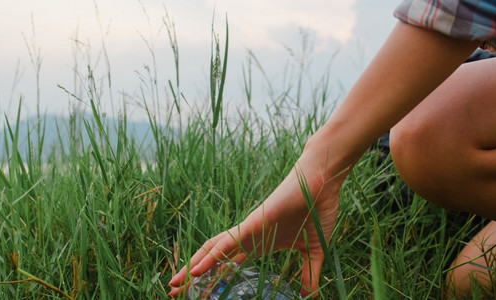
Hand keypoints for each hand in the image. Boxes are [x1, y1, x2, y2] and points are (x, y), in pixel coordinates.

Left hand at [168, 133, 350, 297]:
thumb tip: (309, 296)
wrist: (322, 183)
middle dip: (194, 276)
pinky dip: (210, 256)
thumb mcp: (313, 252)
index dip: (212, 279)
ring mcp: (248, 229)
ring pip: (213, 250)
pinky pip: (226, 242)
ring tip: (174, 284)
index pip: (228, 266)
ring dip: (193, 267)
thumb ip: (309, 274)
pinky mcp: (253, 222)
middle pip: (214, 260)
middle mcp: (248, 238)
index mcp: (259, 245)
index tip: (196, 294)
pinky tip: (195, 269)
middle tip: (173, 291)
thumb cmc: (316, 210)